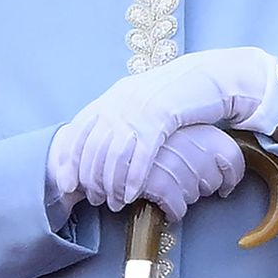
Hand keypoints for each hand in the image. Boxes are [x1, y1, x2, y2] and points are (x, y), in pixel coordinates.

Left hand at [50, 47, 277, 206]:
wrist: (211, 76)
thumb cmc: (178, 94)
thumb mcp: (143, 101)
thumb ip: (121, 117)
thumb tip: (103, 146)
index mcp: (113, 96)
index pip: (78, 130)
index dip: (68, 160)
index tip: (67, 184)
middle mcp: (120, 100)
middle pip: (93, 146)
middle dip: (90, 178)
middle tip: (95, 199)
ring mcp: (139, 108)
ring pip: (113, 153)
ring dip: (111, 183)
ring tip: (115, 202)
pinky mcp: (161, 117)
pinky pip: (141, 154)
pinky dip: (134, 177)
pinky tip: (133, 194)